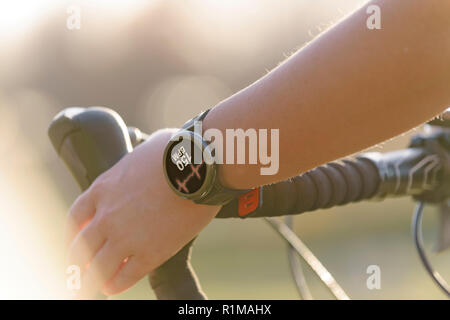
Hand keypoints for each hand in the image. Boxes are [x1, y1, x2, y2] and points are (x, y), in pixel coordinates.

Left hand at [66, 129, 219, 297]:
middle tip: (76, 273)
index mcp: (104, 188)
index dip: (72, 234)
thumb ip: (136, 164)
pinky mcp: (150, 253)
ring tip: (89, 290)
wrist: (198, 168)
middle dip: (76, 264)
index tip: (75, 242)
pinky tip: (112, 288)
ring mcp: (126, 237)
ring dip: (90, 282)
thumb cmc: (176, 152)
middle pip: (81, 248)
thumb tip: (146, 156)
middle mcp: (108, 216)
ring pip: (98, 268)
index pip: (75, 217)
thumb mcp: (143, 151)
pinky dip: (115, 285)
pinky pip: (125, 277)